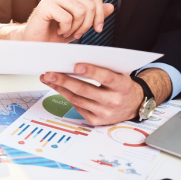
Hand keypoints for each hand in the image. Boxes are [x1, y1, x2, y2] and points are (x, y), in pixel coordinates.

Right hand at [0, 0, 114, 41]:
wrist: (34, 43)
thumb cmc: (53, 34)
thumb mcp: (78, 26)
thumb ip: (93, 16)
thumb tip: (111, 7)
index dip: (100, 15)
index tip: (97, 30)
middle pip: (89, 5)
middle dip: (86, 25)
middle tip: (76, 35)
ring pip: (80, 11)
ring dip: (75, 28)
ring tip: (65, 33)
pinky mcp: (45, 6)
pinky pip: (67, 18)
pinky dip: (65, 29)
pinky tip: (58, 31)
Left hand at [39, 64, 171, 124]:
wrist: (132, 105)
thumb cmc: (121, 85)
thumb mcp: (120, 73)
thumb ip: (104, 66)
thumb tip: (77, 59)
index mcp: (122, 86)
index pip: (106, 77)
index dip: (91, 72)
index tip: (76, 66)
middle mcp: (113, 101)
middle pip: (85, 90)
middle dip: (64, 81)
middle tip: (49, 73)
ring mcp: (104, 113)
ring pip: (77, 99)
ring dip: (60, 88)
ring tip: (48, 78)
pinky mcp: (95, 120)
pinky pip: (77, 107)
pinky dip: (66, 96)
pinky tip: (57, 87)